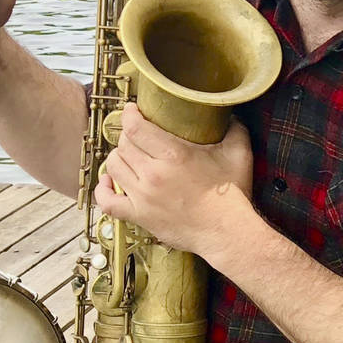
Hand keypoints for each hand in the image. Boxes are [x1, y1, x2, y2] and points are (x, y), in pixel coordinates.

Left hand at [93, 107, 254, 259]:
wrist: (227, 231)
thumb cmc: (232, 195)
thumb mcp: (239, 154)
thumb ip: (235, 129)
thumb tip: (231, 114)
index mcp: (174, 155)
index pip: (135, 127)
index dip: (129, 114)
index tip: (132, 110)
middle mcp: (153, 174)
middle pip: (123, 145)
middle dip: (128, 136)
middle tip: (138, 135)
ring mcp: (143, 197)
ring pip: (113, 167)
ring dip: (118, 157)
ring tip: (128, 156)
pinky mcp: (140, 215)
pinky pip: (108, 202)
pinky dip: (103, 190)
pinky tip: (109, 182)